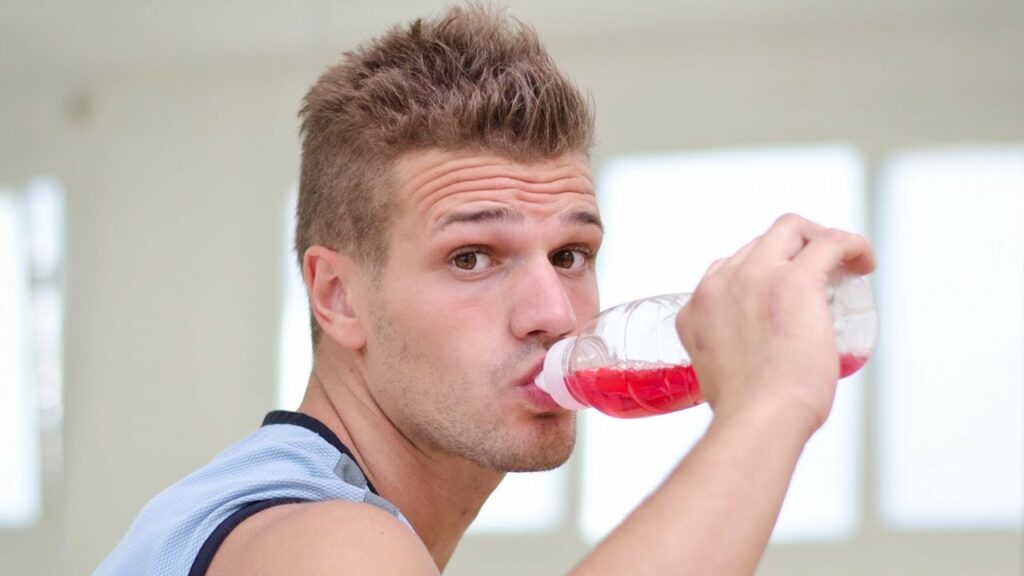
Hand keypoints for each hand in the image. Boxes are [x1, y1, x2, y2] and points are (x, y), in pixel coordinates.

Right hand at [675, 213, 874, 434]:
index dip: (761, 274)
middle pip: (760, 243)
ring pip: (791, 229)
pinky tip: (863, 261)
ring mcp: (755, 278)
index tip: (783, 293)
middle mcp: (721, 285)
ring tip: (842, 264)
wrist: (758, 419)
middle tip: (819, 276)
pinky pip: (829, 242)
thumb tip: (757, 365)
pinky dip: (851, 245)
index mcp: (697, 308)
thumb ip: (729, 357)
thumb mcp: (718, 374)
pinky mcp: (795, 281)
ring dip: (817, 241)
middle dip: (791, 252)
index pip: (728, 269)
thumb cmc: (748, 412)